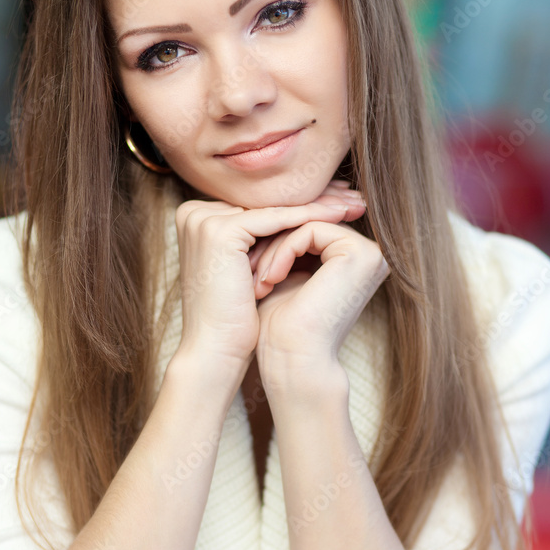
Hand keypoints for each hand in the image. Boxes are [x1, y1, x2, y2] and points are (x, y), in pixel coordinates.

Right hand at [173, 192, 368, 370]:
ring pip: (276, 208)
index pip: (259, 204)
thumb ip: (264, 237)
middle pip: (268, 202)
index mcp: (195, 218)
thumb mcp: (249, 267)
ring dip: (319, 205)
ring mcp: (203, 220)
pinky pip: (277, 219)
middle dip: (314, 199)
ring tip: (355, 204)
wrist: (216, 352)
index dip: (301, 202)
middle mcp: (194, 213)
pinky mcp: (220, 230)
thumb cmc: (235, 320)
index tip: (338, 201)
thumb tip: (303, 217)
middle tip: (353, 198)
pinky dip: (311, 218)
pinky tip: (340, 216)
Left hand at [250, 190, 388, 384]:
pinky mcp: (360, 253)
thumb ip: (282, 247)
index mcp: (354, 261)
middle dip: (271, 242)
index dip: (273, 241)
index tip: (244, 260)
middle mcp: (368, 255)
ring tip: (257, 280)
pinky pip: (309, 230)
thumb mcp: (281, 277)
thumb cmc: (280, 331)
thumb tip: (258, 213)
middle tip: (245, 264)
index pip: (306, 230)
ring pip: (306, 225)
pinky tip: (268, 280)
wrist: (292, 362)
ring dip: (273, 249)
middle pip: (307, 223)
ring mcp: (369, 253)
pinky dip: (282, 252)